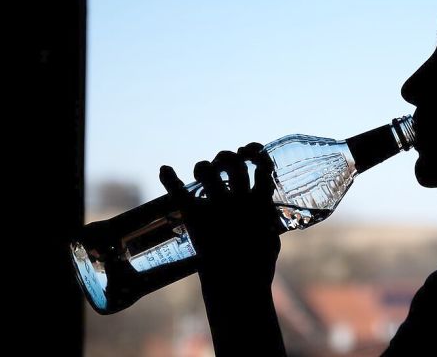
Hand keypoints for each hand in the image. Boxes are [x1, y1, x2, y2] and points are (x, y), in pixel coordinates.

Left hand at [159, 142, 283, 290]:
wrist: (237, 284)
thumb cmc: (257, 267)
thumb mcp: (271, 241)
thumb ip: (267, 224)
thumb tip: (265, 217)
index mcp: (260, 202)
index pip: (261, 167)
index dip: (256, 155)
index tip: (251, 153)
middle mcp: (239, 199)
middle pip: (233, 163)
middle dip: (227, 157)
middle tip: (222, 163)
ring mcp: (217, 206)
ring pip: (210, 171)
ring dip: (204, 166)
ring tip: (202, 170)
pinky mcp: (196, 217)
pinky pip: (179, 192)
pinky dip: (169, 178)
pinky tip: (165, 169)